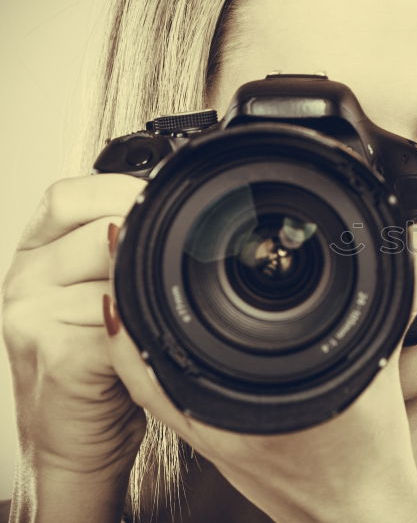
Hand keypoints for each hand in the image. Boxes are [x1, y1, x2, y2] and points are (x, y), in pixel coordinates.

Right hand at [2, 174, 149, 520]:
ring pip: (115, 275)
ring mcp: (32, 318)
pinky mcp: (57, 357)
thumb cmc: (94, 368)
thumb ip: (119, 253)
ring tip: (156, 318)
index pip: (71, 196)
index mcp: (35, 254)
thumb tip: (170, 210)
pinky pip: (119, 325)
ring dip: (151, 296)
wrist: (71, 443)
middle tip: (172, 275)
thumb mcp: (100, 296)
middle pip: (100, 231)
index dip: (120, 194)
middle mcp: (24, 280)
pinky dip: (146, 332)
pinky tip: (147, 343)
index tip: (160, 210)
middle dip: (148, 250)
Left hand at [104, 217, 416, 522]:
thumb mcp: (384, 364)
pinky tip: (148, 323)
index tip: (135, 235)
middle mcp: (215, 415)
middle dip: (132, 285)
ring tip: (130, 268)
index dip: (148, 277)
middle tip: (126, 236)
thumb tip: (408, 241)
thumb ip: (399, 294)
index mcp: (252, 395)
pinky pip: (155, 389)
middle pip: (142, 344)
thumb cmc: (369, 452)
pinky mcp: (205, 437)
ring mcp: (203, 431)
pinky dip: (143, 352)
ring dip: (131, 317)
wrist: (356, 508)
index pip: (180, 328)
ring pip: (140, 367)